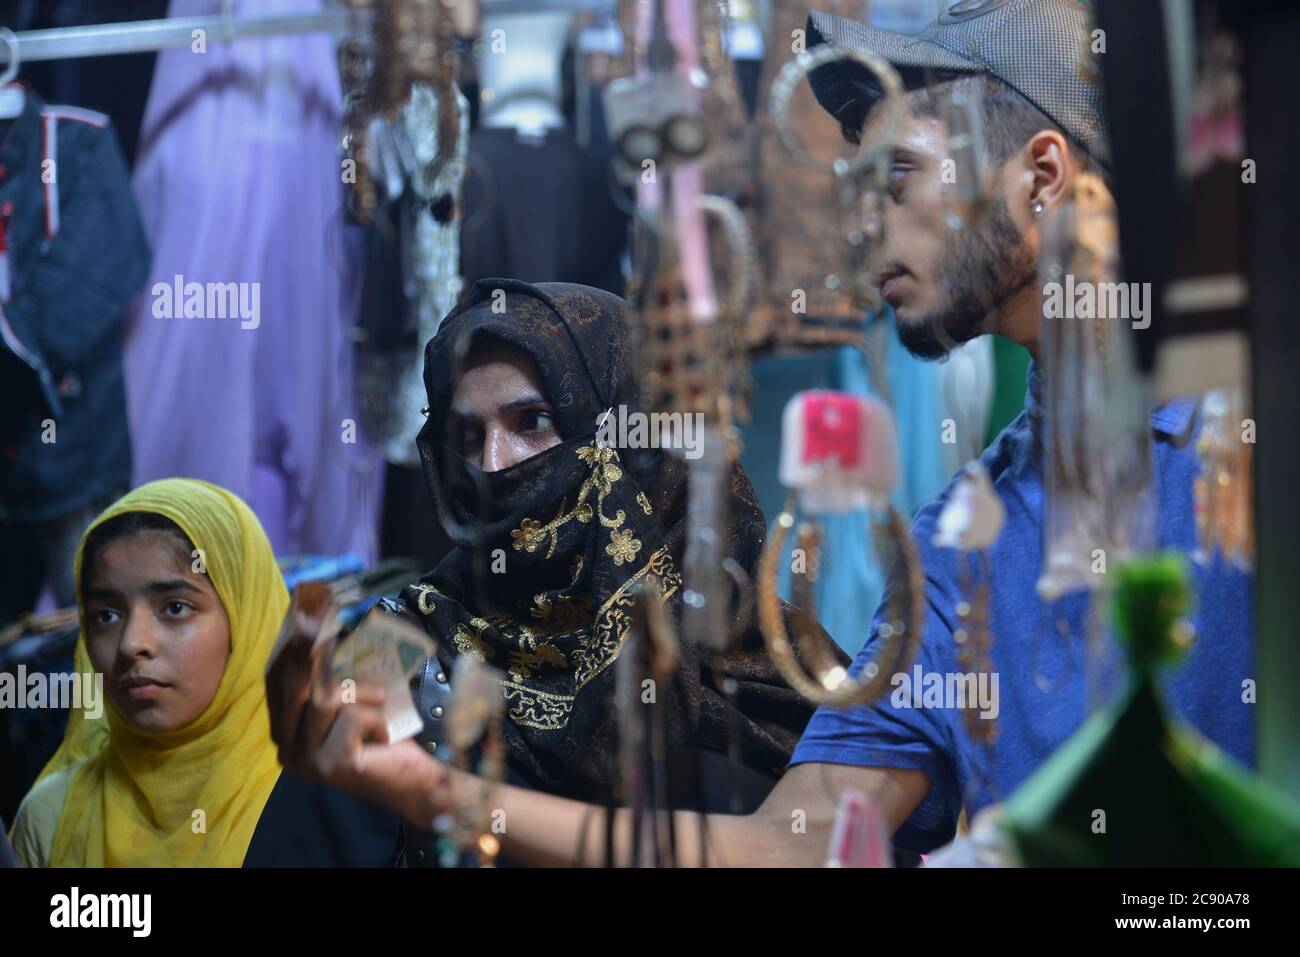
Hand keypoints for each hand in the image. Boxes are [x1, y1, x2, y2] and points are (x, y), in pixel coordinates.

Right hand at [265, 605, 449, 826]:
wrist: (412, 781)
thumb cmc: (380, 734)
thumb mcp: (351, 699)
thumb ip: (330, 674)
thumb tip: (319, 625)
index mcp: (285, 730)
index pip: (276, 682)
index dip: (290, 649)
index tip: (305, 618)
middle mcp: (287, 748)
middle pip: (294, 687)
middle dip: (316, 653)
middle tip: (334, 632)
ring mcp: (306, 760)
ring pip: (324, 700)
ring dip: (360, 691)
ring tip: (381, 698)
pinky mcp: (332, 766)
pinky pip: (350, 718)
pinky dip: (374, 716)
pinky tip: (384, 733)